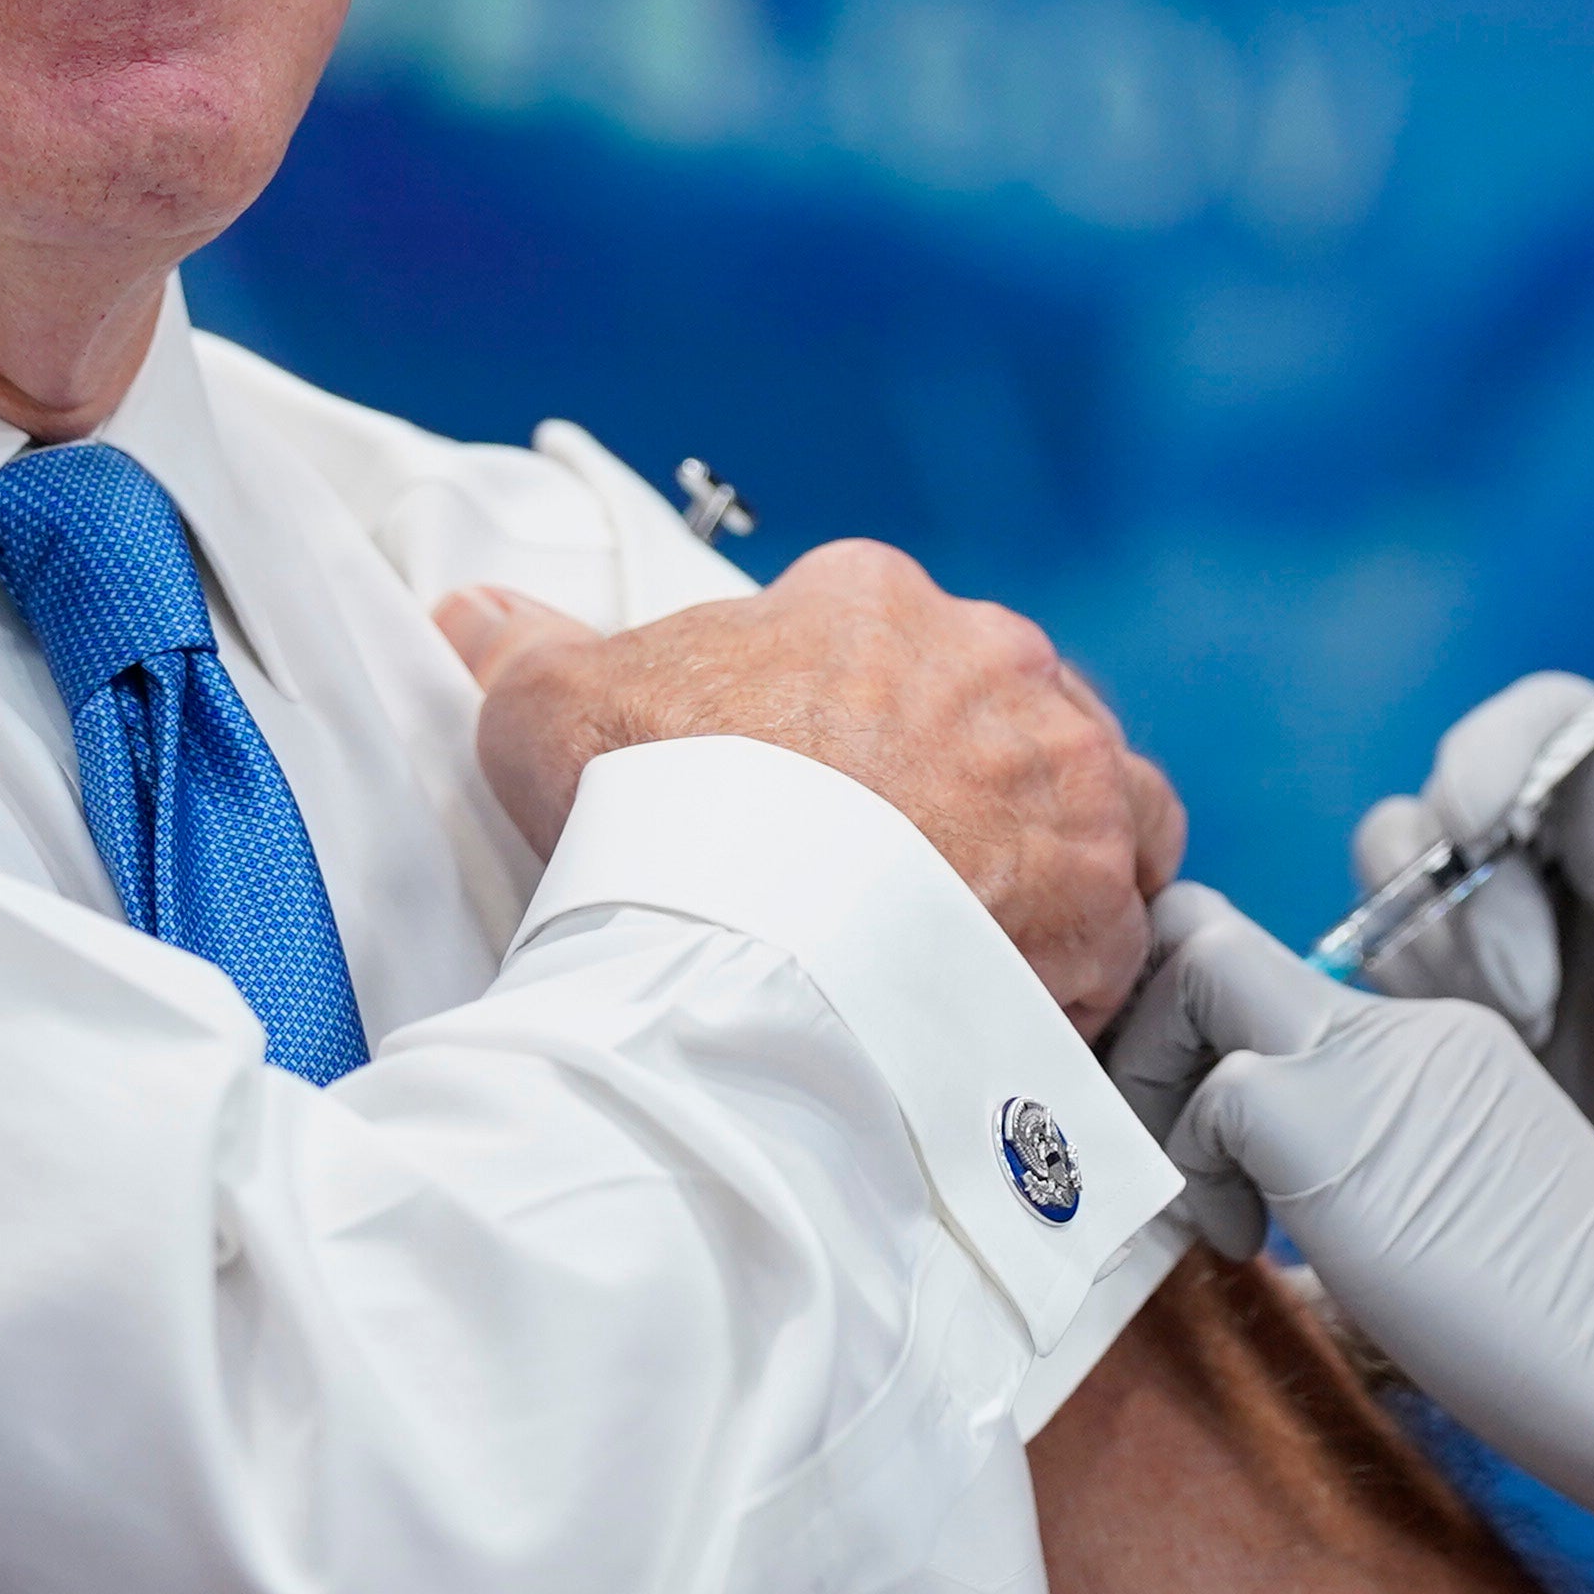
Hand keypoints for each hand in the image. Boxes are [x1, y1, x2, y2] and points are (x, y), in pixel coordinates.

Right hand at [447, 543, 1182, 1024]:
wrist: (747, 932)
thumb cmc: (656, 804)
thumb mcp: (555, 704)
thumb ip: (526, 645)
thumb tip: (472, 612)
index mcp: (870, 601)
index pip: (881, 629)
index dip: (846, 708)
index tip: (816, 779)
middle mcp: (990, 663)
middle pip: (1002, 707)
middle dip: (964, 773)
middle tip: (898, 863)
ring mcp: (1062, 772)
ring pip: (1092, 796)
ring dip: (1056, 846)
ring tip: (980, 922)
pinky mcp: (1101, 888)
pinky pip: (1120, 918)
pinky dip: (1082, 954)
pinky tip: (1015, 992)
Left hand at [1141, 886, 1593, 1572]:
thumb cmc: (1576, 1341)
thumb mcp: (1443, 1231)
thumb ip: (1357, 1192)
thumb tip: (1246, 1234)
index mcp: (1437, 1047)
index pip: (1275, 976)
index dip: (1195, 1026)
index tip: (1189, 1132)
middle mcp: (1406, 1027)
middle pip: (1214, 940)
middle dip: (1146, 1031)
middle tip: (1166, 1154)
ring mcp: (1374, 1061)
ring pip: (1198, 972)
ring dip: (1158, 1086)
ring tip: (1217, 1208)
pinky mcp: (1338, 1122)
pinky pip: (1216, 1092)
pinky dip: (1197, 1167)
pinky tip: (1255, 1249)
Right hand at [1352, 683, 1593, 1286]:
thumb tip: (1586, 741)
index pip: (1551, 721)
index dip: (1493, 752)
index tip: (1479, 824)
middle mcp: (1580, 850)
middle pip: (1451, 799)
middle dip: (1468, 888)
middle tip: (1534, 996)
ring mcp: (1524, 935)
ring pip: (1406, 885)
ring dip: (1442, 953)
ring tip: (1531, 1032)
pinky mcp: (1485, 1021)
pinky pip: (1400, 978)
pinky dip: (1417, 1006)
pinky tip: (1496, 1059)